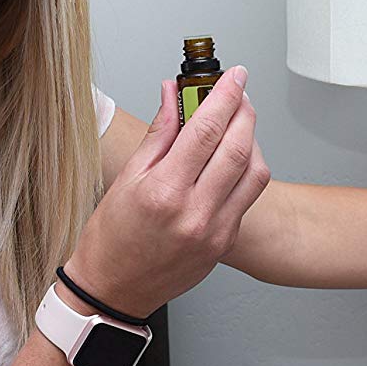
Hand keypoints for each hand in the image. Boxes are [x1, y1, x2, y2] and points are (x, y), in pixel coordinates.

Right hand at [65, 67, 270, 315]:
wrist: (114, 290)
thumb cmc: (111, 237)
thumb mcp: (127, 178)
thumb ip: (159, 133)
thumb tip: (173, 93)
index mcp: (164, 192)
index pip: (206, 130)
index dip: (225, 95)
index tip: (234, 75)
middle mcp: (194, 213)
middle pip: (238, 147)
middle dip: (244, 110)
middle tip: (239, 92)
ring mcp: (215, 231)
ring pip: (255, 172)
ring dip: (252, 140)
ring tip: (236, 124)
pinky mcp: (225, 243)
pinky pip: (248, 198)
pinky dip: (247, 170)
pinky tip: (232, 159)